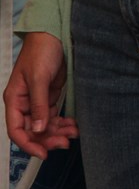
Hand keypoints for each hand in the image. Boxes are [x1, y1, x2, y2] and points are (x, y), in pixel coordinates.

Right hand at [4, 32, 77, 157]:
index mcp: (15, 100)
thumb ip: (38, 104)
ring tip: (73, 134)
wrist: (54, 35)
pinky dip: (63, 123)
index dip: (28, 144)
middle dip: (48, 139)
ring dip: (58, 132)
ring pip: (45, 126)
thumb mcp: (38, 78)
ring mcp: (37, 102)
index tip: (43, 153)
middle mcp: (24, 104)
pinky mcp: (49, 97)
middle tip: (65, 142)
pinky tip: (73, 126)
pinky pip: (54, 116)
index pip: (16, 130)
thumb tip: (38, 129)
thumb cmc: (40, 51)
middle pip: (33, 131)